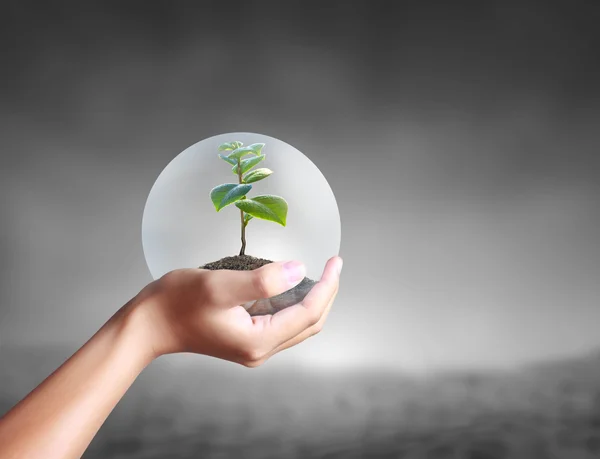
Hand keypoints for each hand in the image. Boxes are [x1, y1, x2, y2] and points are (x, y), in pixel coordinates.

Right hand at [130, 256, 342, 366]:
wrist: (149, 323)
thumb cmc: (178, 301)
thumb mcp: (220, 286)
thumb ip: (262, 281)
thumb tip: (299, 270)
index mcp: (259, 341)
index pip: (308, 313)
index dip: (326, 286)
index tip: (335, 260)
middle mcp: (260, 349)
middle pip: (309, 323)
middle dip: (325, 293)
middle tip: (333, 264)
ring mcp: (253, 346)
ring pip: (297, 324)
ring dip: (312, 298)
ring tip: (321, 272)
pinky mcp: (245, 338)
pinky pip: (281, 321)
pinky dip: (293, 302)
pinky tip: (292, 283)